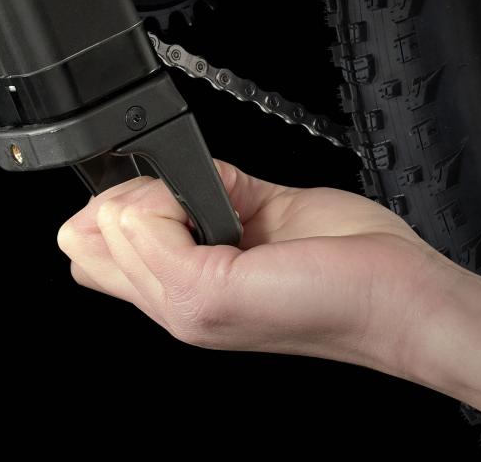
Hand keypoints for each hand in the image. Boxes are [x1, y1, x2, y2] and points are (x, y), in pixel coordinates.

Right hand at [57, 158, 462, 367]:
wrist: (397, 294)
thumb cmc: (348, 266)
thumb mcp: (258, 214)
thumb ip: (203, 196)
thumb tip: (164, 170)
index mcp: (184, 292)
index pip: (92, 257)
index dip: (108, 210)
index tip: (158, 192)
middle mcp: (176, 310)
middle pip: (83, 246)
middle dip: (121, 198)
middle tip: (186, 198)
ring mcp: (186, 309)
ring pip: (110, 226)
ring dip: (152, 192)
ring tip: (217, 204)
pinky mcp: (203, 294)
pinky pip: (142, 222)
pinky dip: (168, 195)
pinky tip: (219, 207)